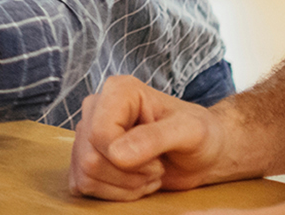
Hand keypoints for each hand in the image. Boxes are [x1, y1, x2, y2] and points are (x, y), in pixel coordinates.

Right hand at [69, 75, 227, 199]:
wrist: (202, 152)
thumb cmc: (200, 134)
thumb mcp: (189, 132)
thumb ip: (155, 138)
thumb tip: (117, 154)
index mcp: (119, 91)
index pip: (99, 134)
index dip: (125, 159)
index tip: (156, 160)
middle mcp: (98, 107)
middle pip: (89, 157)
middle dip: (128, 175)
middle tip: (155, 168)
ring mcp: (89, 131)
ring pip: (85, 174)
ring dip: (123, 186)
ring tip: (147, 174)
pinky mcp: (87, 154)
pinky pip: (83, 183)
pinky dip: (112, 193)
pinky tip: (134, 181)